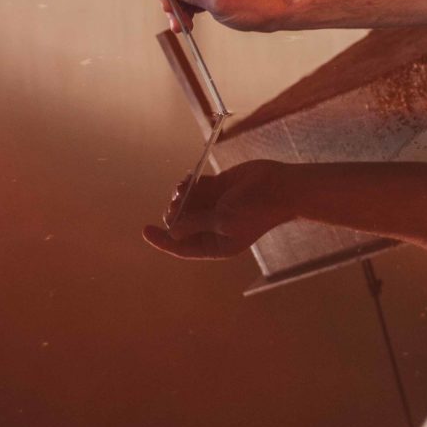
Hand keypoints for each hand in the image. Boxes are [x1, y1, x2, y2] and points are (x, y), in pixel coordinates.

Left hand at [141, 159, 289, 259]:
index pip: (182, 247)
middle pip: (182, 224)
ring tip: (183, 187)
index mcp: (216, 245)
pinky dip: (190, 184)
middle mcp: (214, 228)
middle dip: (174, 213)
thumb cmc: (255, 209)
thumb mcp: (222, 220)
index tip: (145, 230)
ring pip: (186, 204)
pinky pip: (196, 189)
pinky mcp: (220, 189)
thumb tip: (173, 231)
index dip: (162, 240)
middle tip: (176, 200)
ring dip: (180, 196)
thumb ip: (195, 224)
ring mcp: (216, 208)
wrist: (280, 187)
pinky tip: (190, 179)